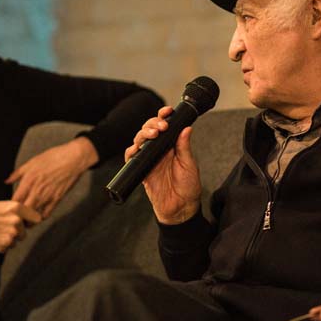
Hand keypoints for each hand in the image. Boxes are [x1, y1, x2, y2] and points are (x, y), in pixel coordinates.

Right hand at [0, 200, 41, 252]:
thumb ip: (18, 210)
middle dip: (17, 232)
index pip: (37, 218)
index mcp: (16, 208)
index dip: (31, 222)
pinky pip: (8, 247)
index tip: (27, 224)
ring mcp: (11, 234)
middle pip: (25, 232)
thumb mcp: (2, 205)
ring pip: (17, 240)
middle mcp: (16, 220)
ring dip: (9, 239)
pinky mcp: (5, 245)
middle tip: (3, 227)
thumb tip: (31, 217)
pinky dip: (2, 245)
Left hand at [7, 137, 97, 218]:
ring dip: (28, 220)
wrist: (73, 159)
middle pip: (22, 212)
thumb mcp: (32, 162)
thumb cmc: (53, 157)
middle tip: (15, 218)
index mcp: (28, 181)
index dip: (10, 208)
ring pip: (33, 216)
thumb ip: (17, 173)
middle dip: (17, 217)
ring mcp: (47, 196)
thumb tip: (7, 181)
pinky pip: (46, 214)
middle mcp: (36, 191)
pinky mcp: (57, 199)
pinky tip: (38, 215)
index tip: (9, 209)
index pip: (14, 201)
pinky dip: (40, 218)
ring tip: (25, 220)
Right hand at [125, 106, 201, 224]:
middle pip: (149, 129)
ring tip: (152, 134)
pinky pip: (131, 158)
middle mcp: (159, 150)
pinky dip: (131, 151)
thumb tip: (186, 128)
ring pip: (139, 140)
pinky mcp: (141, 170)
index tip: (167, 111)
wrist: (180, 209)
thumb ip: (184, 147)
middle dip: (152, 123)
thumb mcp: (189, 164)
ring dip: (143, 133)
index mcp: (171, 146)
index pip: (165, 126)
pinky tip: (136, 148)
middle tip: (161, 127)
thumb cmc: (188, 187)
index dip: (163, 116)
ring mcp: (149, 159)